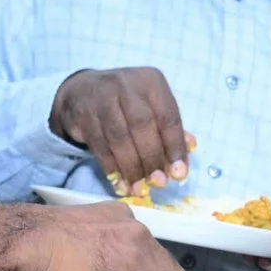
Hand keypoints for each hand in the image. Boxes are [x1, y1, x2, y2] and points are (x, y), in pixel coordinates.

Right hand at [51, 68, 196, 191]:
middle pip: (142, 126)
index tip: (179, 174)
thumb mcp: (151, 106)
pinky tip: (120, 183)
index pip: (168, 117)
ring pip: (119, 138)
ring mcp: (101, 99)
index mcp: (151, 81)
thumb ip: (170, 129)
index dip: (175, 147)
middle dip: (152, 158)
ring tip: (139, 189)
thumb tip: (188, 152)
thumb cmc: (127, 102)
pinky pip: (99, 146)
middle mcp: (126, 85)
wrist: (82, 92)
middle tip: (158, 183)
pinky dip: (112, 168)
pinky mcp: (83, 115)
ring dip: (131, 168)